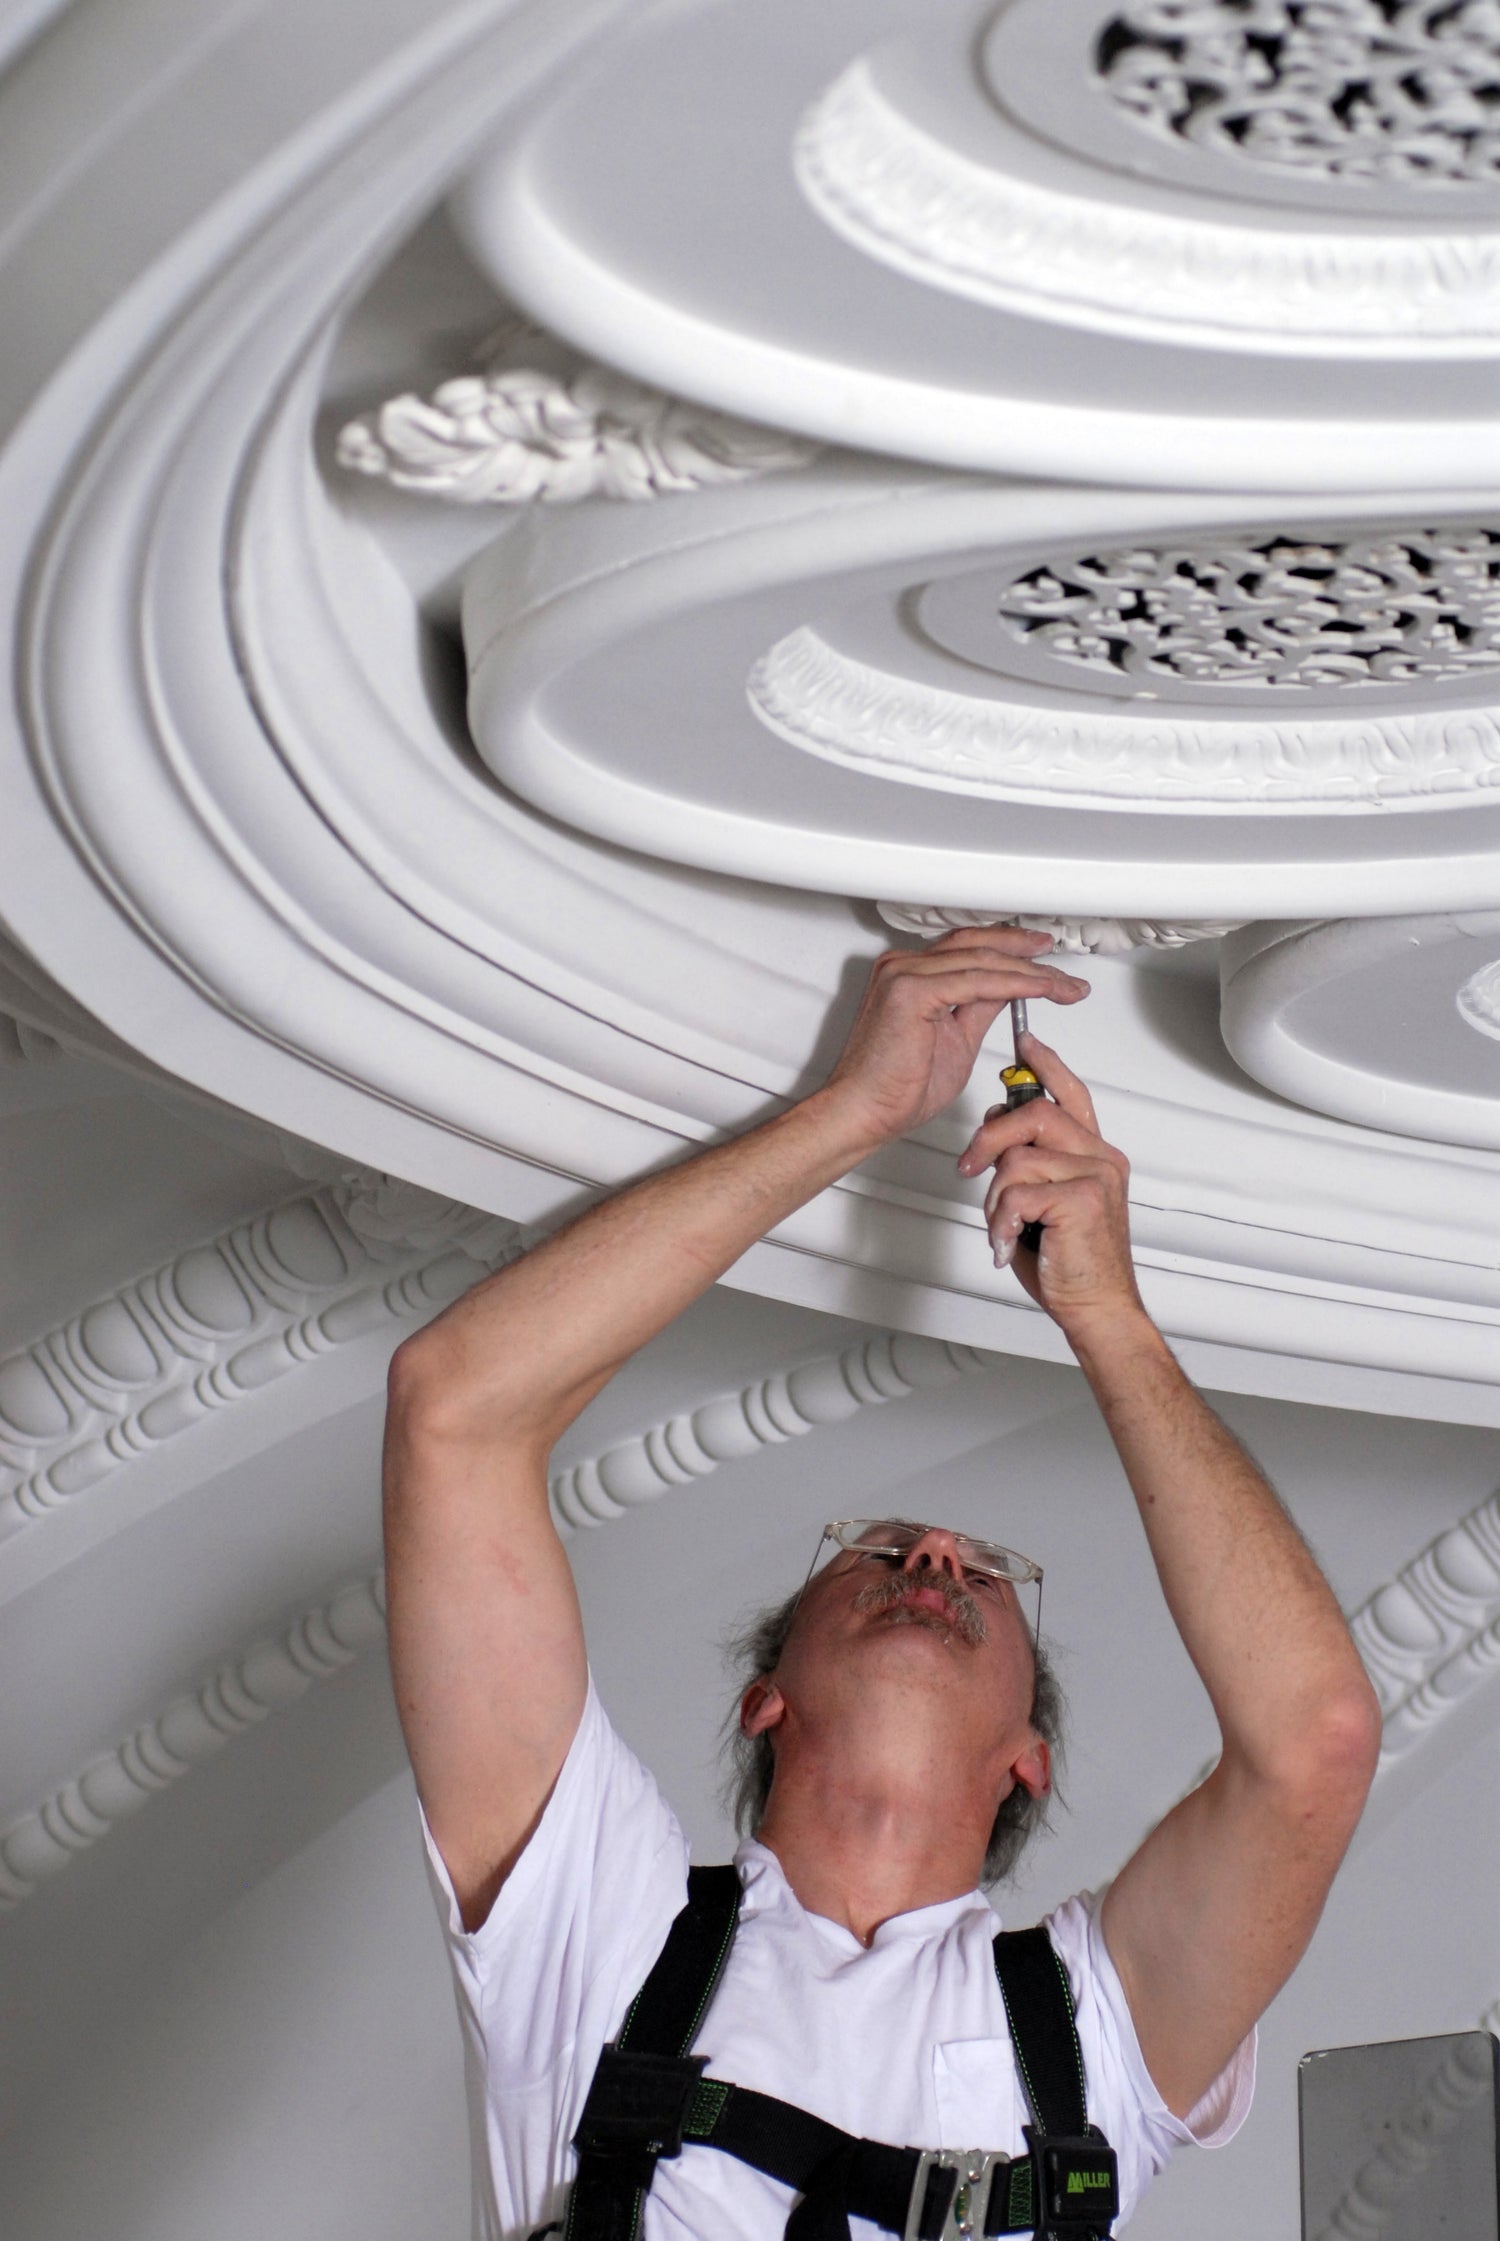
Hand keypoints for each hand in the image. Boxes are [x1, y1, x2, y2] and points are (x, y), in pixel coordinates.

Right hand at [822, 929, 1090, 1148]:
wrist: (864, 1113)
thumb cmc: (896, 1089)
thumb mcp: (956, 1040)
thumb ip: (979, 1009)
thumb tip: (1008, 991)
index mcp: (909, 975)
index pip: (969, 949)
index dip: (1012, 950)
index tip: (1046, 960)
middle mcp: (903, 966)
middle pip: (978, 945)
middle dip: (1029, 955)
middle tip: (1066, 969)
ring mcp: (904, 973)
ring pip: (983, 961)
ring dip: (1032, 972)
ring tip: (1065, 986)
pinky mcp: (911, 990)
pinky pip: (978, 981)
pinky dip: (1015, 983)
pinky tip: (1042, 989)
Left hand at [956, 1031, 1142, 1331]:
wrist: (1096, 1308)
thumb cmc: (1069, 1261)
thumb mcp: (1040, 1201)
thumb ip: (1027, 1161)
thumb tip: (998, 1122)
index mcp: (1095, 1155)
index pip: (1071, 1092)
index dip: (1046, 1063)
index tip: (1024, 1042)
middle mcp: (1101, 1159)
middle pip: (1035, 1113)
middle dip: (991, 1136)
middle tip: (970, 1165)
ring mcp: (1096, 1177)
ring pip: (1019, 1156)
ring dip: (995, 1195)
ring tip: (1003, 1224)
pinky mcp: (1083, 1201)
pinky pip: (1018, 1192)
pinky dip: (1001, 1220)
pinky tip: (1008, 1241)